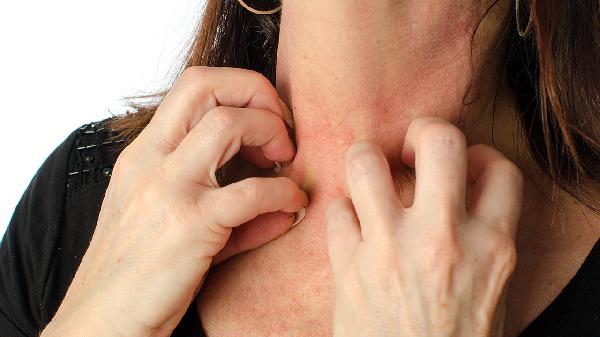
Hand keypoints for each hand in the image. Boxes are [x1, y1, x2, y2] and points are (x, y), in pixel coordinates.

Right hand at [41, 66, 307, 336]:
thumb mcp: (169, 222)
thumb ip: (226, 204)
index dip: (241, 88)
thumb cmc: (137, 273)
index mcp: (143, 153)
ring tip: (284, 162)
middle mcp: (150, 160)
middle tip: (282, 131)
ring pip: (229, 124)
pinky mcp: (189, 225)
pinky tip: (292, 206)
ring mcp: (167, 189)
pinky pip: (252, 191)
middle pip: (207, 86)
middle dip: (259, 94)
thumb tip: (285, 202)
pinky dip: (284, 193)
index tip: (268, 118)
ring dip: (271, 133)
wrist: (102, 321)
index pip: (193, 85)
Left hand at [325, 117, 522, 336]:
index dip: (479, 157)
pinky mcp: (348, 267)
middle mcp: (443, 239)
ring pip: (365, 161)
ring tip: (367, 174)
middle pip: (438, 140)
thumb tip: (463, 192)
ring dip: (364, 158)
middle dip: (422, 131)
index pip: (498, 168)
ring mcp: (390, 250)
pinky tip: (350, 227)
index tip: (462, 168)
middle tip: (410, 149)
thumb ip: (483, 239)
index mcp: (492, 248)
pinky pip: (334, 210)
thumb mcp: (491, 291)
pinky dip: (340, 213)